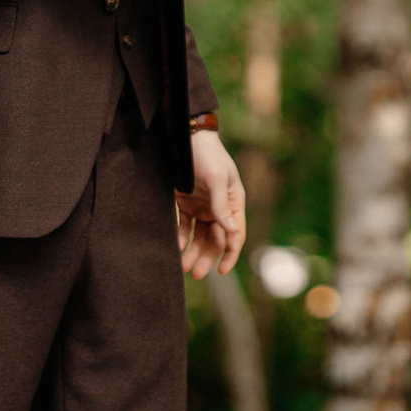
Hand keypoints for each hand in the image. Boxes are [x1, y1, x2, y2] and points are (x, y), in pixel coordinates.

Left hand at [176, 127, 246, 277]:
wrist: (185, 137)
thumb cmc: (206, 154)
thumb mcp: (216, 178)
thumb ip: (221, 206)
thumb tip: (232, 232)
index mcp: (233, 202)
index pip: (235, 234)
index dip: (230, 254)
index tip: (222, 272)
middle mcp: (220, 207)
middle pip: (216, 239)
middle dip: (207, 257)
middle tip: (195, 273)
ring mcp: (202, 206)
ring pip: (199, 236)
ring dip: (193, 252)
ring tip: (182, 266)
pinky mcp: (186, 203)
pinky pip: (184, 227)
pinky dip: (180, 238)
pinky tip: (175, 248)